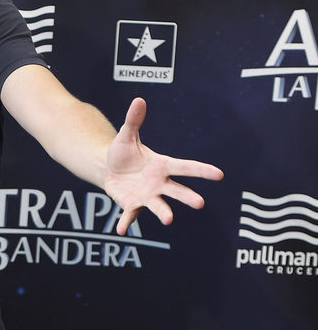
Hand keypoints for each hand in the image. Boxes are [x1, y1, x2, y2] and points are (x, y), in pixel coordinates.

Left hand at [105, 98, 223, 235]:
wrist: (109, 168)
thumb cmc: (124, 152)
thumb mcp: (127, 136)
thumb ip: (134, 121)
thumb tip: (138, 100)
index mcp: (162, 165)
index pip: (185, 167)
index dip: (202, 170)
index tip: (219, 175)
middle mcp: (159, 183)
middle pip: (177, 190)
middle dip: (188, 196)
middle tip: (200, 203)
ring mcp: (147, 196)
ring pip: (158, 205)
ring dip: (163, 213)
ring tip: (169, 220)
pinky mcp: (132, 204)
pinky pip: (130, 214)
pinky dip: (126, 222)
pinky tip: (121, 229)